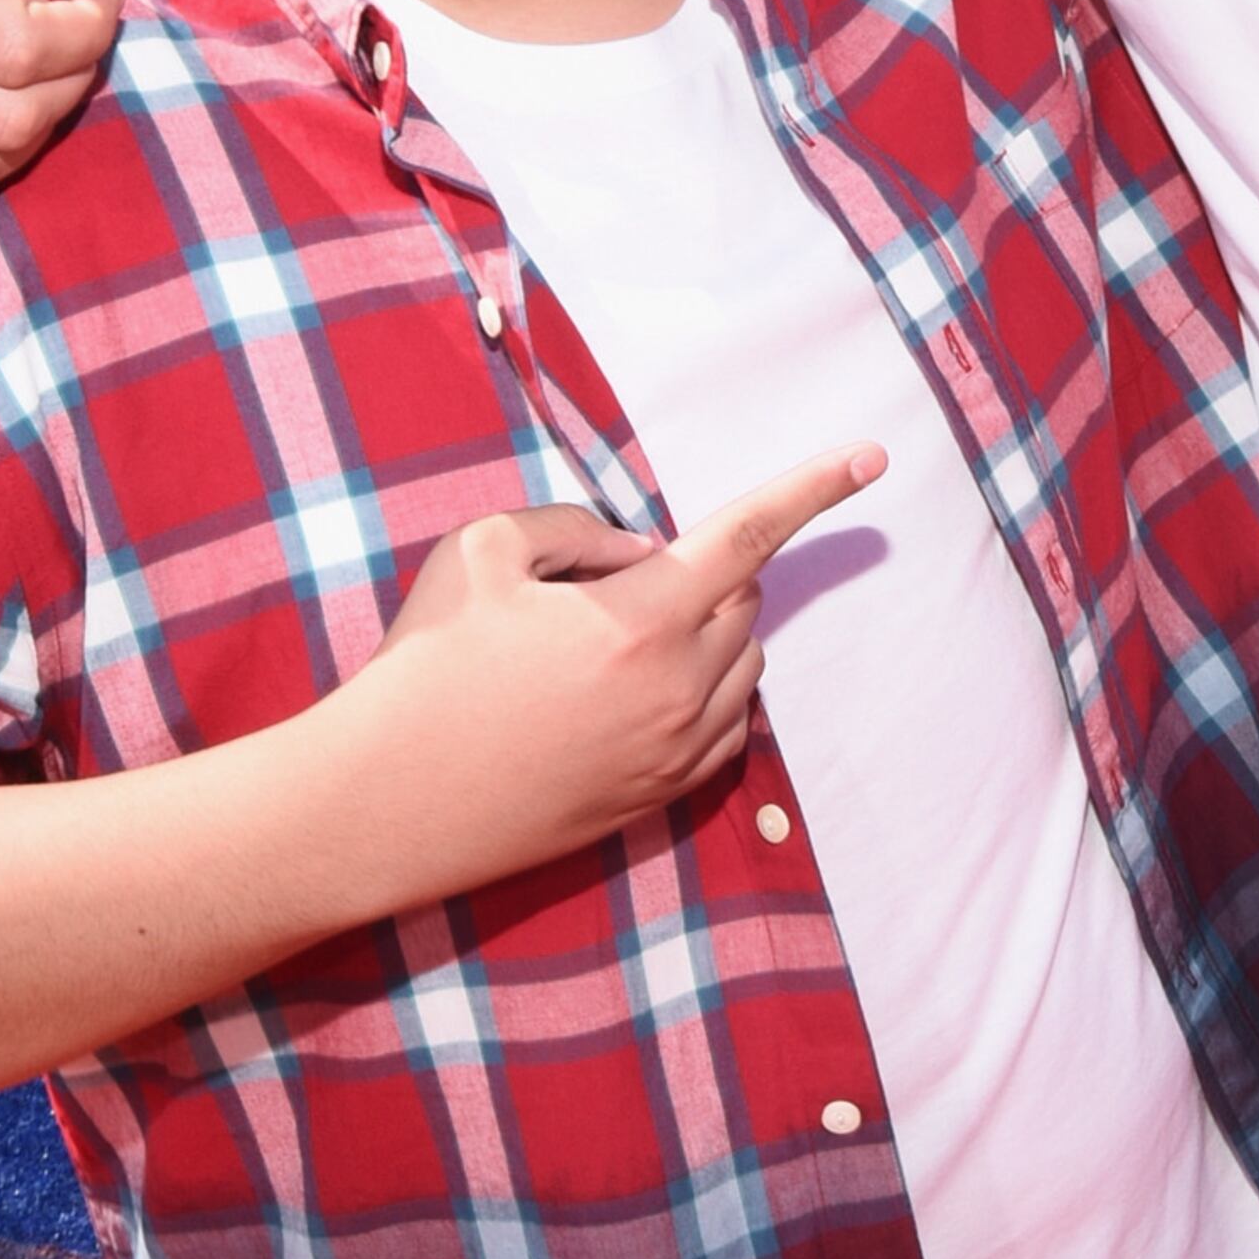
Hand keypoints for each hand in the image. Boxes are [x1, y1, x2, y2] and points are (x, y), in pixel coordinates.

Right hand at [343, 457, 885, 888]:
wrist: (385, 802)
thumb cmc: (425, 667)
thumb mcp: (482, 552)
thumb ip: (577, 529)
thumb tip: (639, 554)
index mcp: (640, 620)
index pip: (749, 536)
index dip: (813, 487)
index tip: (872, 456)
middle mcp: (678, 690)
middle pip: (743, 602)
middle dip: (702, 573)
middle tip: (607, 584)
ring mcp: (675, 753)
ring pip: (743, 666)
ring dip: (706, 632)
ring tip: (606, 643)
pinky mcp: (659, 799)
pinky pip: (728, 730)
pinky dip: (707, 693)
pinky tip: (637, 692)